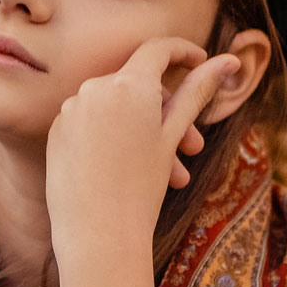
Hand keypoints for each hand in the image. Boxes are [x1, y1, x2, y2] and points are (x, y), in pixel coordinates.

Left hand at [47, 38, 236, 286]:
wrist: (97, 238)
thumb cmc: (142, 189)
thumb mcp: (173, 137)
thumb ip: (197, 92)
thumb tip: (230, 60)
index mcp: (129, 84)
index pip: (159, 48)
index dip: (184, 52)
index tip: (202, 62)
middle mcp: (95, 88)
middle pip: (139, 84)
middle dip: (169, 111)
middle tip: (193, 148)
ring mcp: (71, 109)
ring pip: (116, 108)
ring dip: (145, 131)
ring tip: (168, 174)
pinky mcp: (56, 132)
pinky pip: (92, 123)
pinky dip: (114, 139)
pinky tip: (127, 173)